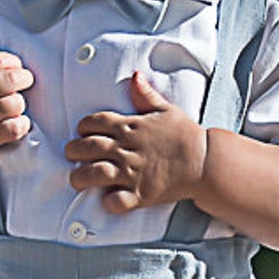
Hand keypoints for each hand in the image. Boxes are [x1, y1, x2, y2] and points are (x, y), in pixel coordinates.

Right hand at [0, 51, 34, 165]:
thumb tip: (0, 60)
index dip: (13, 62)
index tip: (16, 67)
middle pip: (12, 79)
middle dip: (24, 78)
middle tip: (25, 81)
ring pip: (18, 103)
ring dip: (19, 104)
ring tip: (14, 106)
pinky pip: (17, 127)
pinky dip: (22, 124)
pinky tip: (18, 122)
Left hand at [65, 73, 206, 212]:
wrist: (205, 161)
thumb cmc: (185, 135)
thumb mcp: (166, 109)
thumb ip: (146, 95)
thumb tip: (135, 76)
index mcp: (129, 127)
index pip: (93, 122)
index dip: (83, 127)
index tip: (83, 132)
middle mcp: (126, 149)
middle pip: (86, 147)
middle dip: (73, 151)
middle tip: (73, 155)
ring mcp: (132, 172)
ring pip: (93, 174)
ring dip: (80, 177)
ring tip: (78, 179)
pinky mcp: (140, 194)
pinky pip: (115, 201)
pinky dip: (107, 202)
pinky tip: (106, 199)